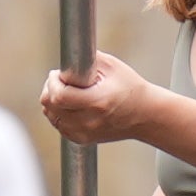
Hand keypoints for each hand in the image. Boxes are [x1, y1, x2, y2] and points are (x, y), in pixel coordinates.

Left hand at [36, 52, 162, 147]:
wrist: (146, 115)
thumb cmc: (130, 88)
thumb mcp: (112, 66)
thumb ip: (87, 59)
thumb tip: (67, 56)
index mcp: (98, 102)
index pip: (59, 96)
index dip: (52, 82)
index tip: (57, 74)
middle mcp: (90, 121)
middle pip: (51, 106)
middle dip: (50, 89)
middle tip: (59, 80)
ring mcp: (85, 133)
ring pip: (51, 116)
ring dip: (53, 102)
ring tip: (65, 92)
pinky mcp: (82, 139)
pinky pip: (59, 125)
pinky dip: (59, 114)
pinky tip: (70, 105)